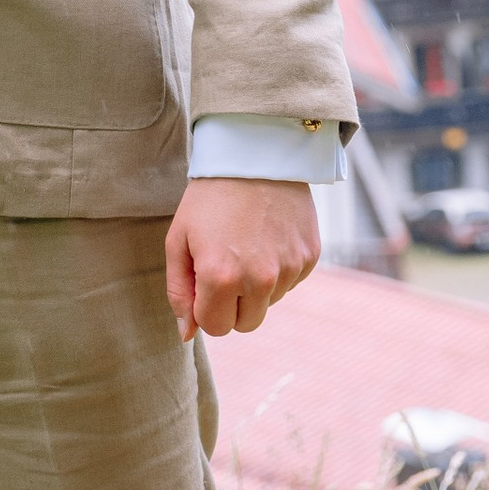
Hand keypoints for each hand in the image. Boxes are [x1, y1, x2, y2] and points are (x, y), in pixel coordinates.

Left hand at [164, 176, 319, 343]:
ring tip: (245, 245)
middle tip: (223, 268)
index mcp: (221, 278)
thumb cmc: (208, 198)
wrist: (254, 156)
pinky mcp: (310, 257)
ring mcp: (289, 269)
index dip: (205, 309)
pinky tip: (266, 238)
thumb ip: (179, 291)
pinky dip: (277, 270)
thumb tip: (187, 333)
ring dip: (255, 287)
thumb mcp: (178, 240)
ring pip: (269, 303)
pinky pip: (290, 282)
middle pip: (246, 324)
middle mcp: (260, 280)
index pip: (216, 327)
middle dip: (231, 306)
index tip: (203, 283)